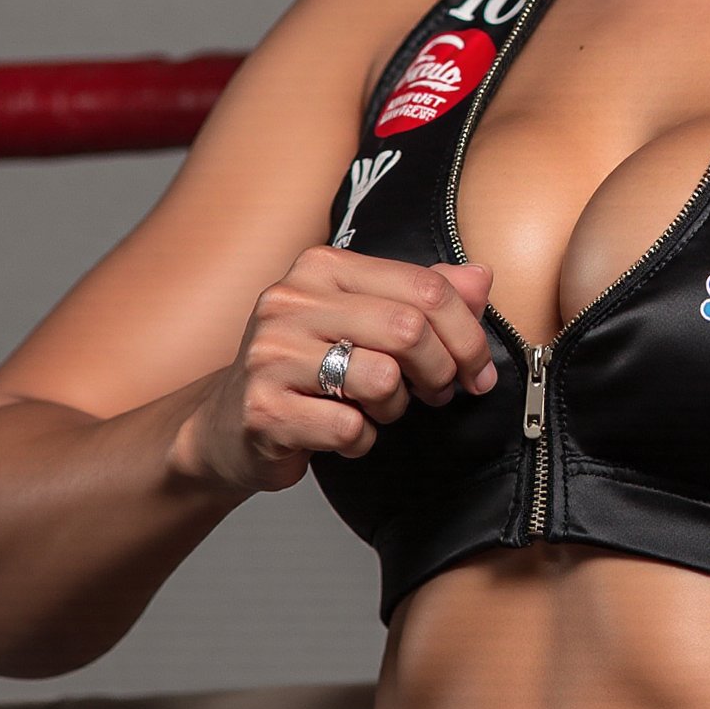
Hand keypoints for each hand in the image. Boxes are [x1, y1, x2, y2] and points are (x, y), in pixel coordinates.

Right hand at [171, 248, 498, 494]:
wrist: (229, 423)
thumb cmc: (306, 370)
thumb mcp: (364, 321)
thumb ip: (422, 297)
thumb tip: (480, 279)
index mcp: (322, 267)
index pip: (425, 287)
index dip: (468, 334)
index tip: (476, 369)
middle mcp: (290, 301)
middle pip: (409, 329)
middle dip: (441, 372)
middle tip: (437, 393)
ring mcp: (271, 355)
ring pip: (382, 379)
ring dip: (396, 407)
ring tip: (377, 409)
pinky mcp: (265, 409)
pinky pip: (349, 429)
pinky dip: (361, 441)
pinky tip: (342, 433)